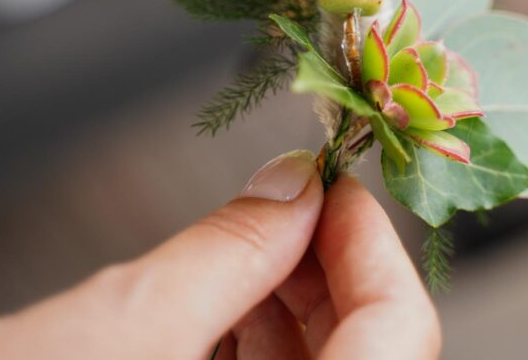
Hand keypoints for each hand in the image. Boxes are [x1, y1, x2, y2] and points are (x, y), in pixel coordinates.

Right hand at [0, 151, 439, 359]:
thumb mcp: (127, 323)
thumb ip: (230, 249)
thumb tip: (295, 185)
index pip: (400, 336)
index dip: (376, 246)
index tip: (339, 185)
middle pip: (366, 348)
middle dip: (331, 266)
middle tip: (295, 201)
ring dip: (294, 298)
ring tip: (252, 241)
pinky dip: (255, 335)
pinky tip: (224, 293)